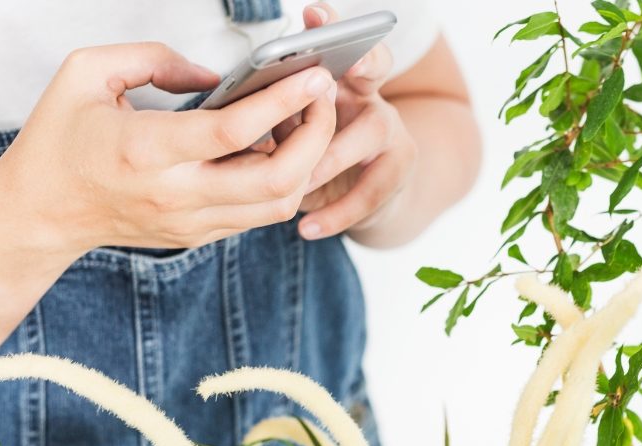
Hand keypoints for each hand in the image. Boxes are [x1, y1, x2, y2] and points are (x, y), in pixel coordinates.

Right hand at [0, 42, 337, 260]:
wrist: (38, 214)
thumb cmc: (59, 141)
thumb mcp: (85, 73)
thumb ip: (153, 59)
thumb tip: (214, 76)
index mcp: (146, 151)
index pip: (236, 131)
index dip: (284, 102)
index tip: (314, 77)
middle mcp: (176, 194)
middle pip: (277, 179)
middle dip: (317, 136)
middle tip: (322, 98)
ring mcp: (191, 222)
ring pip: (279, 204)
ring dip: (307, 162)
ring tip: (304, 121)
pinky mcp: (199, 235)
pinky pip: (259, 214)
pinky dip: (284, 181)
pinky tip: (280, 147)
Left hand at [294, 3, 417, 240]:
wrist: (369, 201)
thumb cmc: (317, 160)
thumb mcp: (295, 135)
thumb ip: (279, 121)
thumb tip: (242, 120)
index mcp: (340, 79)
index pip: (337, 42)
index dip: (332, 28)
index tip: (313, 14)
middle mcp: (370, 96)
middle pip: (375, 68)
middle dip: (362, 62)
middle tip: (340, 68)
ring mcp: (391, 132)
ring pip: (367, 134)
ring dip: (329, 157)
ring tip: (298, 181)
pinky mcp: (398, 171)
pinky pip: (371, 191)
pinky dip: (336, 212)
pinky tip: (306, 228)